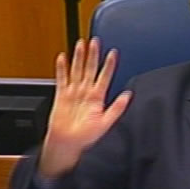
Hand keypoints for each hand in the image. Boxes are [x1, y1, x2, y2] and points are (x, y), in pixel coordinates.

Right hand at [39, 38, 131, 177]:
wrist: (68, 146)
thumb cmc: (86, 138)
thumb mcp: (106, 123)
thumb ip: (117, 108)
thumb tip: (128, 95)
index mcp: (97, 99)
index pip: (104, 77)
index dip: (109, 65)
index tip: (113, 53)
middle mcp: (86, 93)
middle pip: (89, 70)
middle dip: (92, 55)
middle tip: (95, 41)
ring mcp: (73, 94)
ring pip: (76, 71)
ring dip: (78, 58)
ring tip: (81, 44)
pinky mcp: (61, 97)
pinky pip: (61, 80)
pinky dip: (61, 69)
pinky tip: (62, 58)